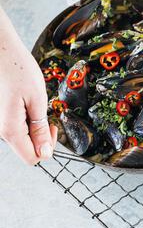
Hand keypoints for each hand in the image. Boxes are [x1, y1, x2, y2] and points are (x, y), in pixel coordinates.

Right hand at [0, 7, 57, 164]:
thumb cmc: (17, 68)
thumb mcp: (37, 99)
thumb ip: (40, 128)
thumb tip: (46, 153)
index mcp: (10, 129)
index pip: (32, 158)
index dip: (48, 148)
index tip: (52, 127)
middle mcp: (1, 129)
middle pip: (27, 149)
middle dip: (42, 137)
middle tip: (47, 116)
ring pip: (21, 137)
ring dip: (34, 126)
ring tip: (34, 105)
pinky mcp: (0, 114)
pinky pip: (15, 126)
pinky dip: (26, 119)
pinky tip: (27, 103)